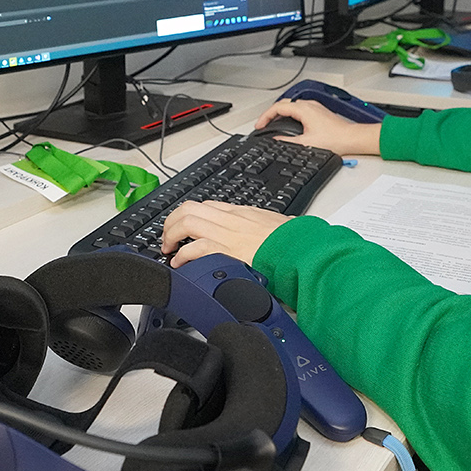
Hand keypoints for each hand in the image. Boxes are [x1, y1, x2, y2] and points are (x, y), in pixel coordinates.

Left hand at [162, 200, 288, 267]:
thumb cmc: (293, 241)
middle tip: (168, 237)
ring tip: (168, 249)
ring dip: (171, 235)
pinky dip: (182, 256)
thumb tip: (267, 233)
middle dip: (171, 222)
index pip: (206, 206)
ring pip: (187, 222)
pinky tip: (180, 264)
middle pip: (189, 209)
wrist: (302, 249)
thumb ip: (263, 227)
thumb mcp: (276, 225)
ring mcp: (228, 234)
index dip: (188, 215)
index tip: (182, 227)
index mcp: (242, 213)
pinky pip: (195, 248)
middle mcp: (231, 219)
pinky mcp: (227, 251)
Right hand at [253, 100, 381, 154]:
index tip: (259, 126)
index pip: (277, 107)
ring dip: (281, 114)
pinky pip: (300, 109)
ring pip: (292, 106)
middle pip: (283, 104)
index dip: (265, 116)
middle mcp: (309, 105)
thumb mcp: (306, 143)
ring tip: (274, 125)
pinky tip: (290, 125)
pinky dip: (290, 115)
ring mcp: (315, 107)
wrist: (353, 138)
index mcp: (303, 110)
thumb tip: (275, 141)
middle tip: (264, 125)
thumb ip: (287, 141)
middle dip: (271, 114)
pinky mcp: (319, 112)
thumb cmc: (336, 139)